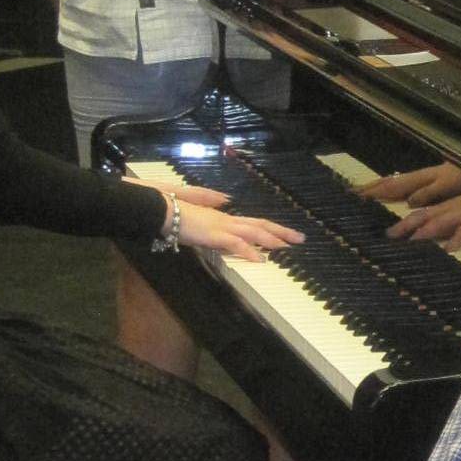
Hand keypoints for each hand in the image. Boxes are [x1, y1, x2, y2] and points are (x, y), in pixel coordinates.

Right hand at [136, 182, 301, 262]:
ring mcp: (221, 226)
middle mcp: (226, 219)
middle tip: (300, 239)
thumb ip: (210, 203)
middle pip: (260, 225)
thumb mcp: (195, 207)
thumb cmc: (174, 209)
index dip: (271, 228)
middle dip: (281, 232)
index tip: (287, 234)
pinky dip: (249, 251)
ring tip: (288, 247)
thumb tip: (226, 201)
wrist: (159, 208)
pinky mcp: (213, 234)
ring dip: (272, 240)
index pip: (253, 223)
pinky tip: (260, 259)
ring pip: (253, 232)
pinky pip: (235, 243)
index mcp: (223, 217)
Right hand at [359, 162, 460, 207]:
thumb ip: (427, 193)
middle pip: (385, 183)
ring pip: (389, 183)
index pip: (390, 187)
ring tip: (360, 193)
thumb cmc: (458, 178)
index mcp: (415, 180)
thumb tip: (408, 201)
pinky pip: (397, 185)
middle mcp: (411, 178)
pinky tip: (383, 192)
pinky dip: (385, 187)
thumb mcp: (445, 186)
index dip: (374, 192)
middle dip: (368, 188)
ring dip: (374, 187)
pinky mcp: (419, 182)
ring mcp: (414, 179)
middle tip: (350, 194)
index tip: (356, 196)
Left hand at [389, 186, 460, 250]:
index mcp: (443, 209)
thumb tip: (421, 236)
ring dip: (426, 231)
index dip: (401, 224)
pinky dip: (457, 238)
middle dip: (406, 226)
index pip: (418, 215)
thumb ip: (441, 223)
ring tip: (413, 241)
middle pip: (424, 216)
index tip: (385, 235)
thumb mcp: (457, 213)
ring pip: (441, 221)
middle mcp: (448, 211)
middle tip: (389, 237)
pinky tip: (450, 249)